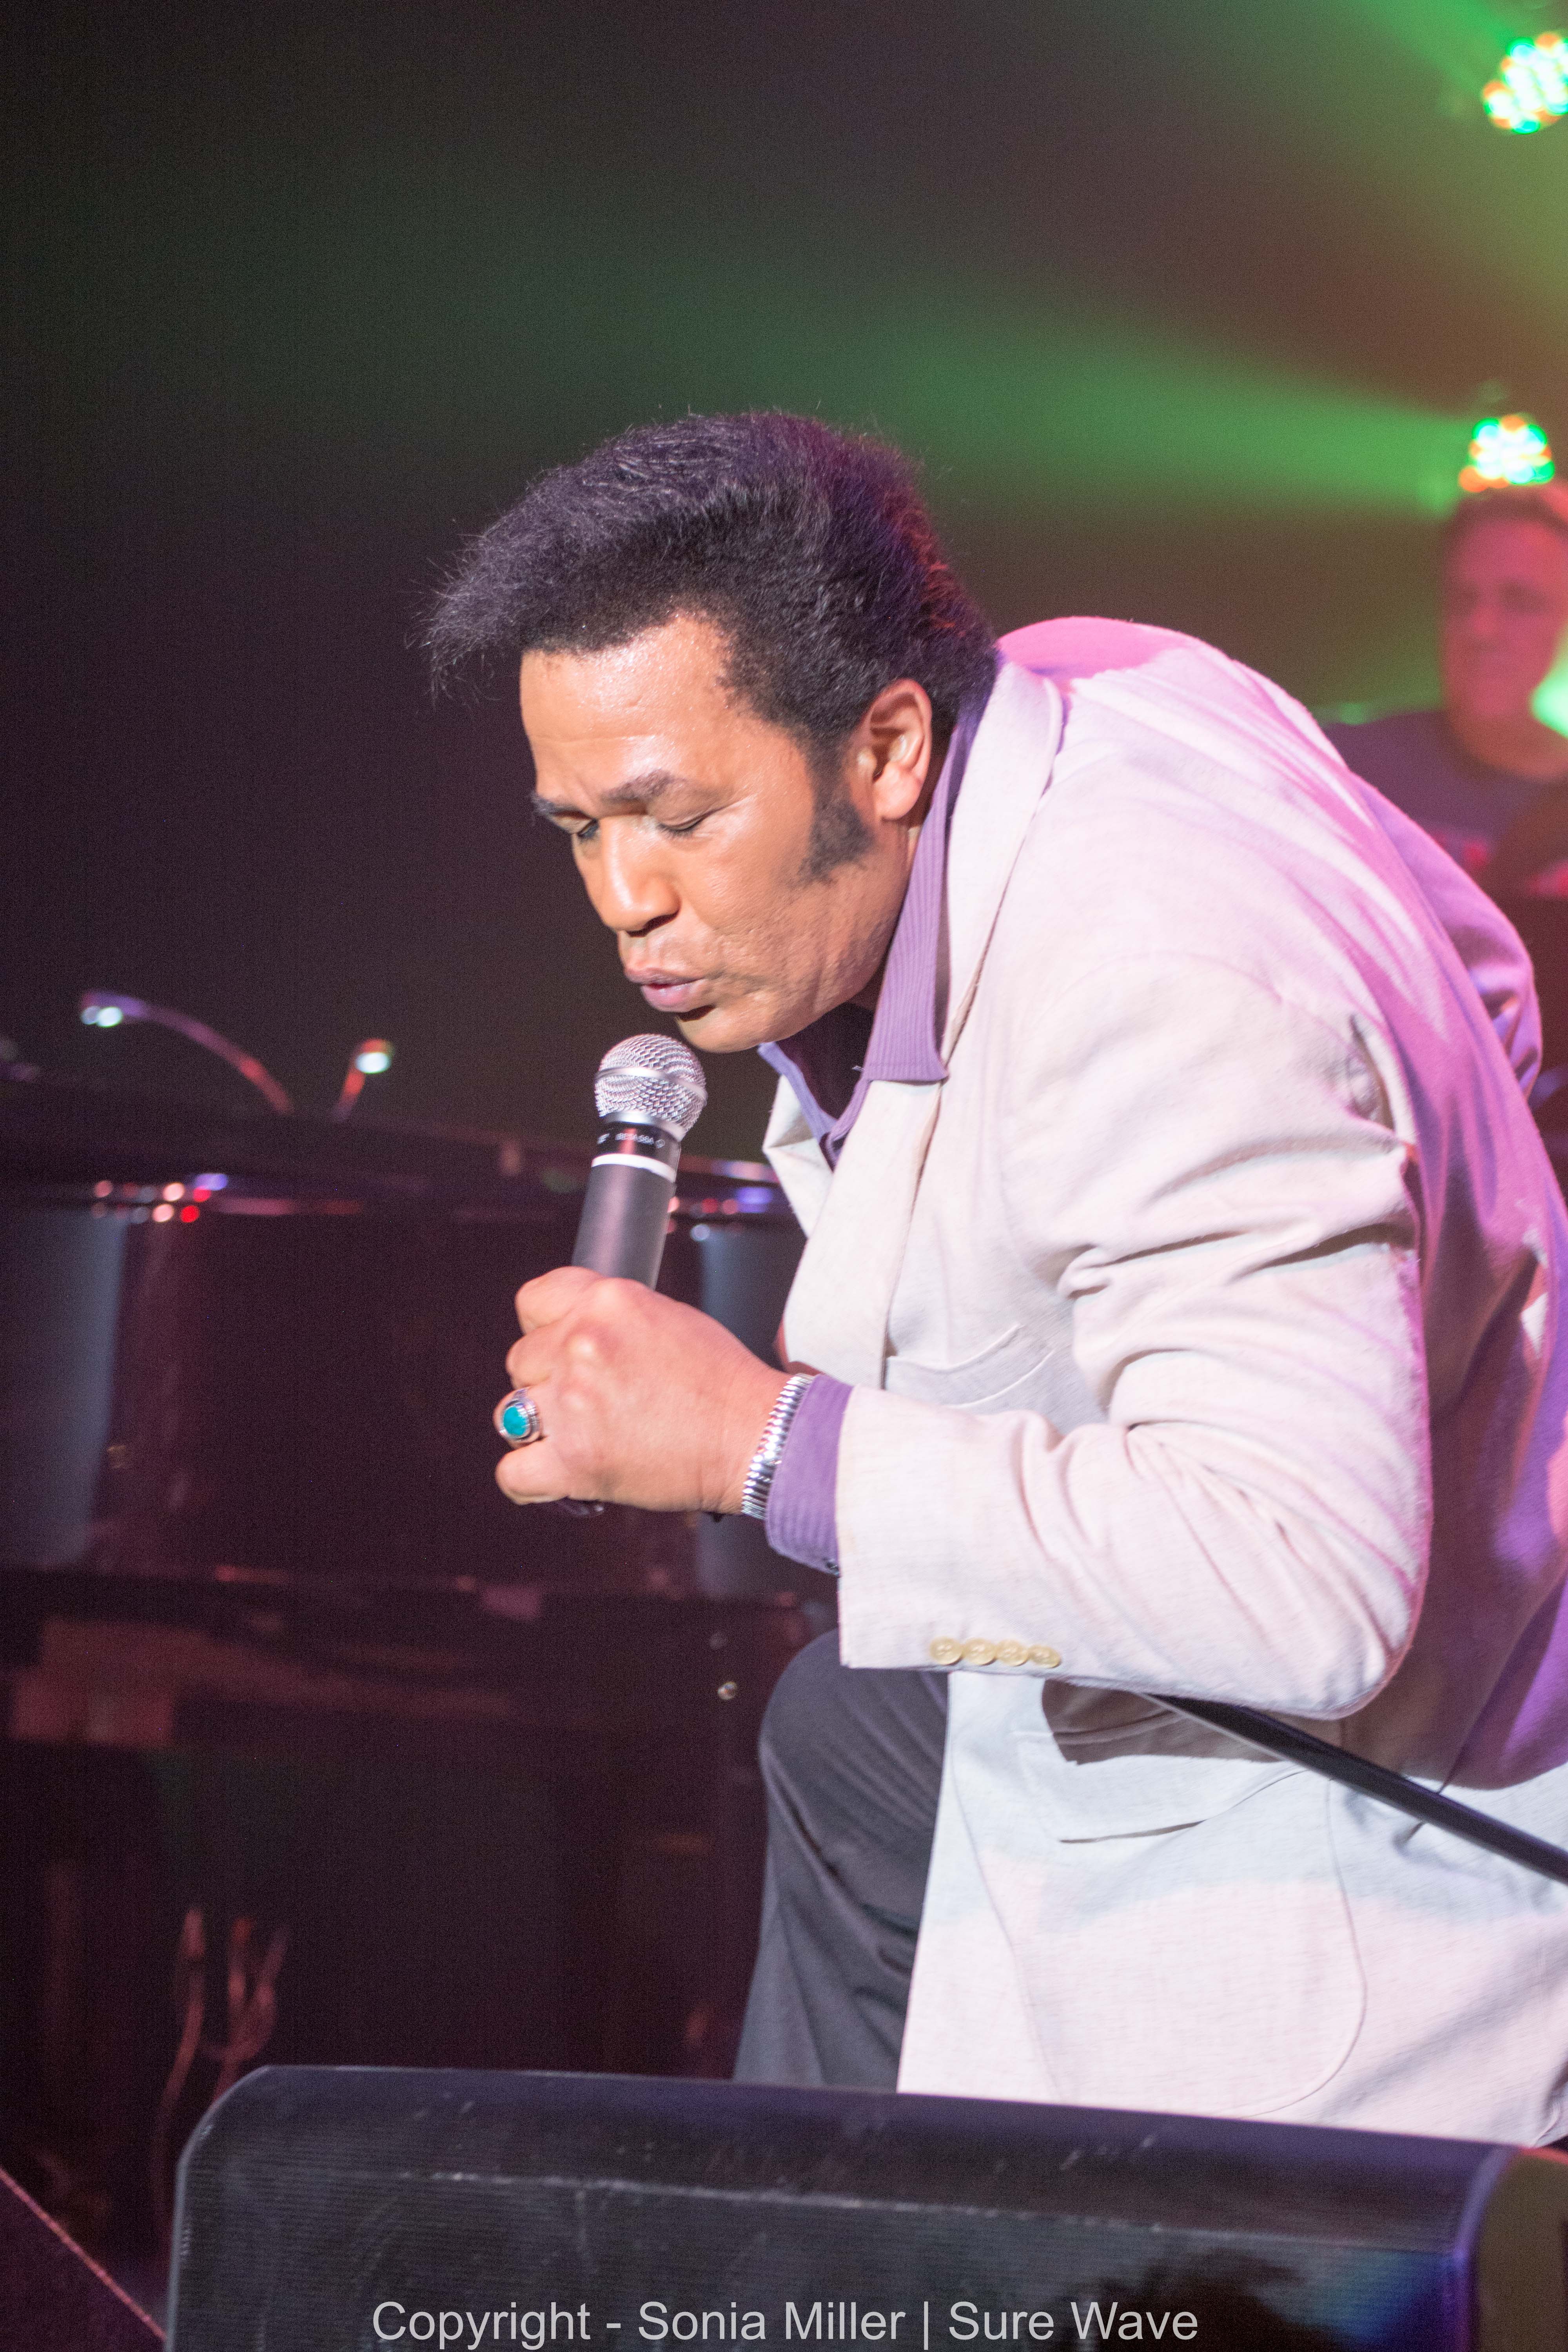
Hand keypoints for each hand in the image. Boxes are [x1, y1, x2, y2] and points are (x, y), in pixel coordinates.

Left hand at [493, 1266, 788, 1513]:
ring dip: (538, 1426)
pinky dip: (528, 1481)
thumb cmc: (722, 1382)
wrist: (754, 1434)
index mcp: (607, 1301)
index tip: (558, 1348)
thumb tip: (570, 1332)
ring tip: (579, 1436)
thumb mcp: (667, 1317)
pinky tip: (552, 1478)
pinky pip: (512, 1473)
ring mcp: (574, 1402)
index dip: (542, 1328)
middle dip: (547, 1380)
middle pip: (521, 1359)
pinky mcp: (575, 1460)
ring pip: (510, 1413)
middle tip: (588, 1401)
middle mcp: (583, 1343)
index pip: (532, 1301)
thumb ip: (610, 1318)